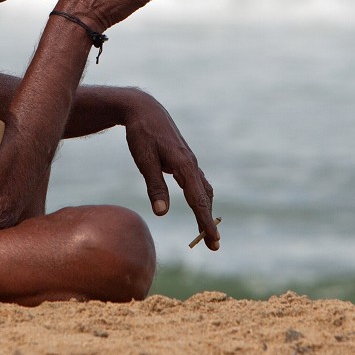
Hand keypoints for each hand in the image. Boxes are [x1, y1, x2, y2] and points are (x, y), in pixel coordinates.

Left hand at [123, 89, 218, 249]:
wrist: (143, 109)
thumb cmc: (141, 134)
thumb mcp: (144, 160)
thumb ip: (154, 186)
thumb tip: (162, 213)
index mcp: (183, 165)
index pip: (197, 199)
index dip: (205, 221)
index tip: (213, 239)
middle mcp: (191, 164)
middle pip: (204, 198)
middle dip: (208, 222)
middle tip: (213, 245)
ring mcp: (190, 161)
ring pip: (203, 190)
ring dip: (206, 210)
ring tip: (207, 230)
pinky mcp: (185, 160)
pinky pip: (198, 182)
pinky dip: (202, 196)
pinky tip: (200, 204)